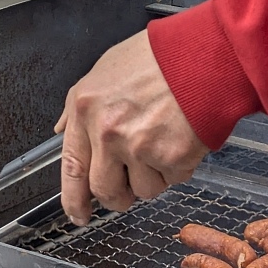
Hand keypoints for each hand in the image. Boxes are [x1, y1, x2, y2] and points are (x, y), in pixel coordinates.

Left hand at [56, 30, 208, 225]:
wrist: (201, 53)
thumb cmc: (158, 56)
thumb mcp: (105, 69)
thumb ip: (81, 105)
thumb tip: (65, 131)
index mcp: (86, 109)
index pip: (71, 166)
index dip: (73, 198)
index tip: (78, 214)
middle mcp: (108, 132)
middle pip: (105, 190)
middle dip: (118, 195)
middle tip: (130, 183)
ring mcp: (139, 147)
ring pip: (143, 190)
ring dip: (154, 175)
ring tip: (163, 138)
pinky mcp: (172, 158)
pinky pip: (173, 179)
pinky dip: (179, 165)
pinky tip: (181, 135)